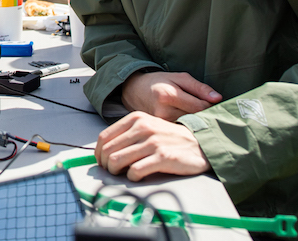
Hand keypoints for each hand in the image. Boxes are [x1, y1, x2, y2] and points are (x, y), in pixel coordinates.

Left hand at [95, 111, 209, 180]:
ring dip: (116, 172)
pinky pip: (135, 171)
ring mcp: (152, 142)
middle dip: (106, 165)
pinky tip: (137, 177)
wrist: (199, 143)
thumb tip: (104, 152)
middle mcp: (142, 127)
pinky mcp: (163, 157)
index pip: (104, 137)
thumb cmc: (169, 138)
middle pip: (108, 151)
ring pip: (117, 160)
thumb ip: (127, 135)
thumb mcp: (147, 127)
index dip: (98, 153)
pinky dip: (131, 178)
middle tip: (112, 172)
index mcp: (135, 118)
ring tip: (123, 175)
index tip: (102, 163)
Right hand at [121, 71, 221, 120]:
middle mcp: (164, 111)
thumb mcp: (180, 78)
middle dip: (205, 115)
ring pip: (190, 125)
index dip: (210, 105)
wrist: (135, 91)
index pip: (200, 107)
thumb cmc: (159, 82)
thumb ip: (200, 88)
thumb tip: (218, 98)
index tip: (213, 103)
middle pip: (196, 118)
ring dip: (197, 122)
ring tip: (195, 114)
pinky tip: (187, 121)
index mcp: (168, 96)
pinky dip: (188, 126)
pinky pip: (182, 130)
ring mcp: (162, 123)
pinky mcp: (161, 130)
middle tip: (207, 110)